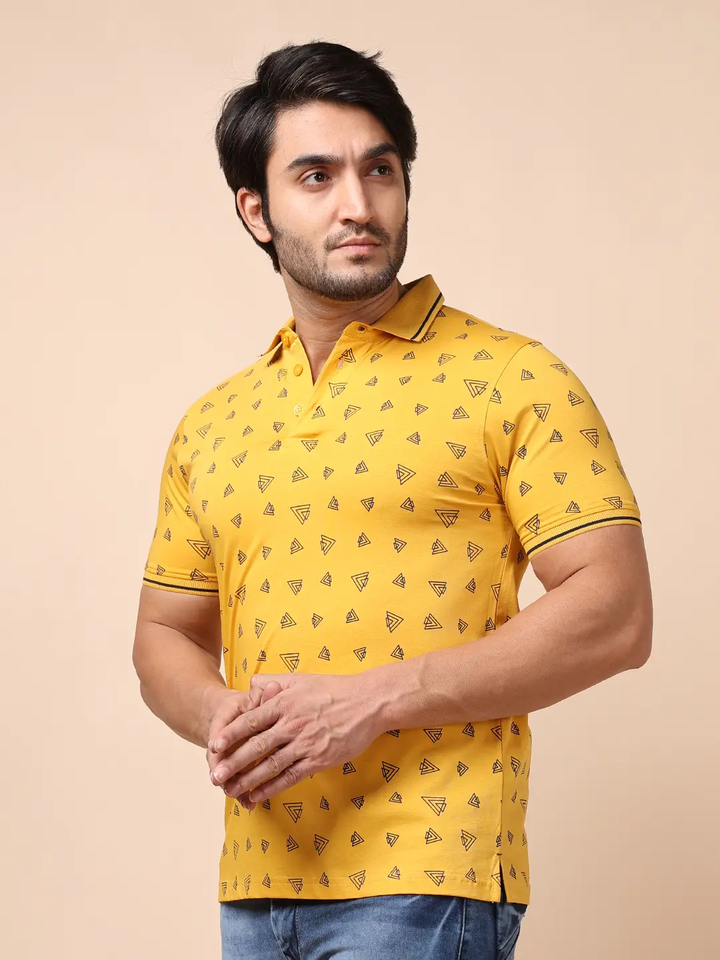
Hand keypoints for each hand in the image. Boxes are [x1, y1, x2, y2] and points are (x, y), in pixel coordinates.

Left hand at [207, 671, 381, 804]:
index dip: (230, 735)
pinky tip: (258, 795)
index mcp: (285, 703)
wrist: (368, 702)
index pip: (251, 721)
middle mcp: (292, 724)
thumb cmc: (334, 689)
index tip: (214, 746)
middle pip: (256, 747)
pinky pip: (290, 776)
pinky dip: (272, 787)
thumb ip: (274, 682)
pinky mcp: (318, 759)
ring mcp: (305, 743)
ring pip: (270, 765)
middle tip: (214, 776)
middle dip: (232, 763)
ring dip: (248, 780)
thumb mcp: (301, 678)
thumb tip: (251, 684)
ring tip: (230, 791)